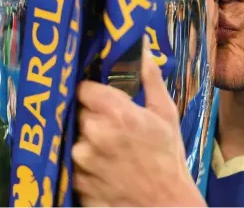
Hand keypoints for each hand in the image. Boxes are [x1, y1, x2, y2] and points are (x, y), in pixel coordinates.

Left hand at [72, 37, 206, 206]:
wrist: (165, 203)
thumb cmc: (168, 156)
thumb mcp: (166, 113)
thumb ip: (151, 79)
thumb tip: (143, 50)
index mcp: (116, 114)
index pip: (83, 88)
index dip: (92, 90)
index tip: (100, 94)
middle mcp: (94, 135)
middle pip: (79, 112)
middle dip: (93, 114)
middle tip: (112, 123)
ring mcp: (82, 162)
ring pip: (76, 137)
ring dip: (89, 138)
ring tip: (111, 147)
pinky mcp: (77, 183)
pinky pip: (75, 162)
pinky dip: (86, 160)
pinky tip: (106, 165)